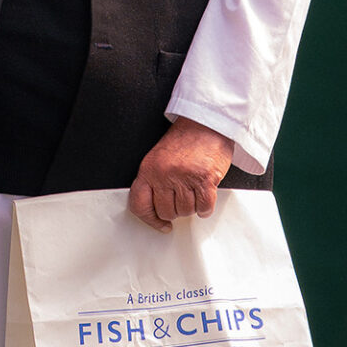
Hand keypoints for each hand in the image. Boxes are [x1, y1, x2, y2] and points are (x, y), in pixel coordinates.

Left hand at [128, 117, 234, 232]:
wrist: (207, 122)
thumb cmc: (185, 140)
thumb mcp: (159, 157)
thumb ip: (154, 181)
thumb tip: (157, 210)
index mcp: (149, 169)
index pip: (140, 204)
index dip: (149, 219)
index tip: (160, 224)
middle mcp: (164, 174)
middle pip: (166, 212)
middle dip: (176, 210)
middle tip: (182, 199)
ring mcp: (185, 177)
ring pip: (186, 211)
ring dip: (192, 207)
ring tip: (194, 191)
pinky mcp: (205, 179)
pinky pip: (204, 207)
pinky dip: (206, 207)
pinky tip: (205, 196)